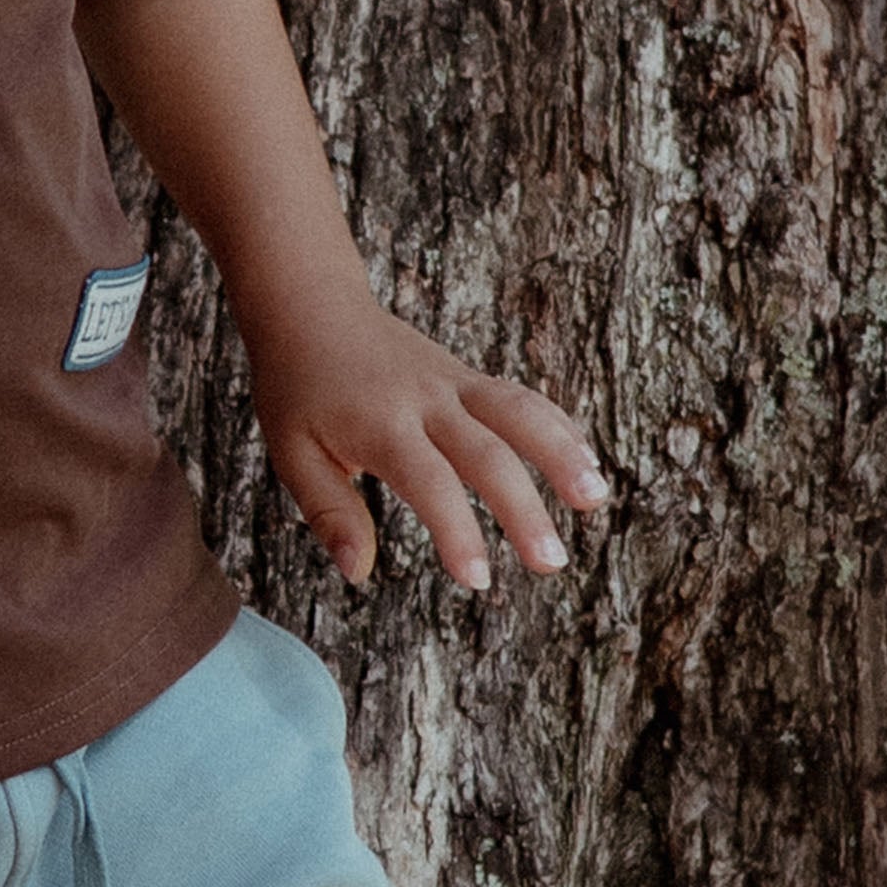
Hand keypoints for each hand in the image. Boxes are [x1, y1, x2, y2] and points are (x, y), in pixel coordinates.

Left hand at [248, 284, 609, 592]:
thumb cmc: (297, 388)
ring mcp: (451, 382)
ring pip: (518, 412)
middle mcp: (424, 400)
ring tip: (594, 499)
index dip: (457, 531)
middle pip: (487, 452)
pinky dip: (556, 426)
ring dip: (561, 453)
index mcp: (378, 424)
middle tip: (550, 563)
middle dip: (524, 509)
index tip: (477, 579)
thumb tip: (357, 572)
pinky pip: (519, 397)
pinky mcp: (466, 376)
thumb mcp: (292, 452)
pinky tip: (585, 462)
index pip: (429, 482)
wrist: (309, 308)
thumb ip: (329, 511)